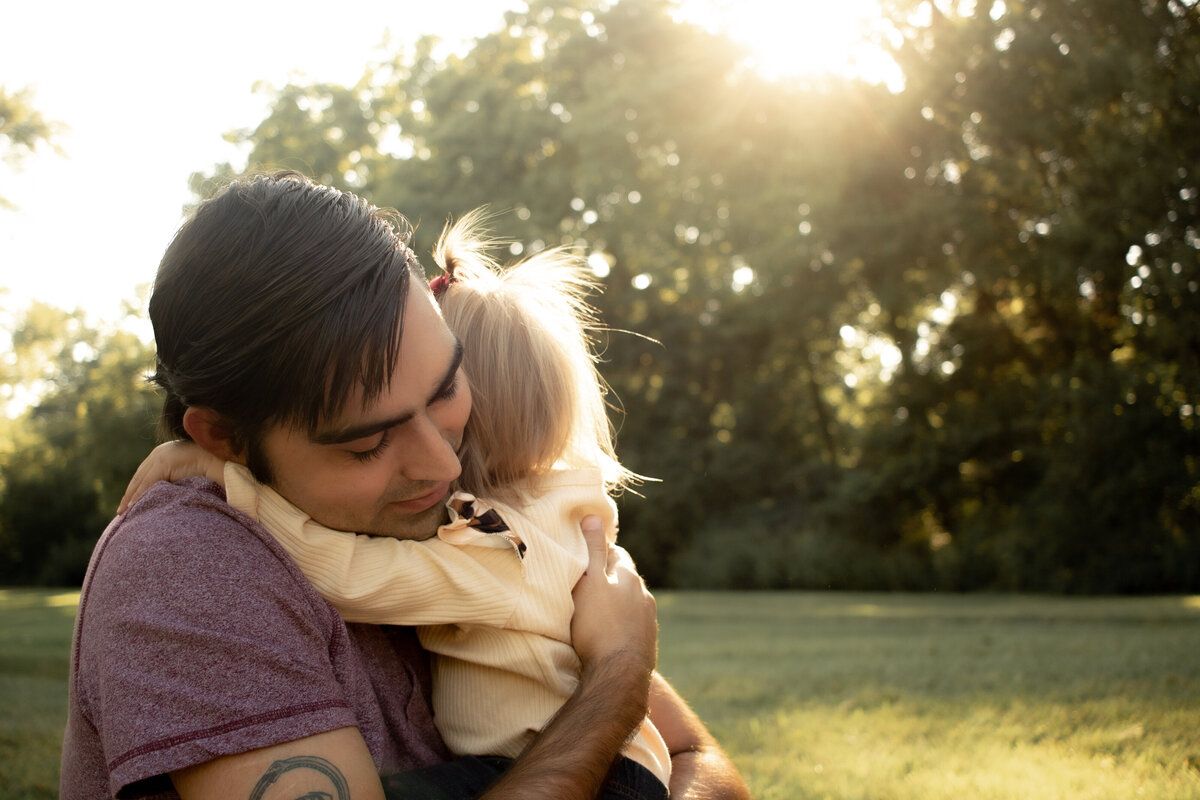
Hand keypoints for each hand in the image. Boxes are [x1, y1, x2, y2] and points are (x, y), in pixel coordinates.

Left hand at [118, 440, 225, 513]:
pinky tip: (134, 506)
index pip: (145, 472)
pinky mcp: (163, 463)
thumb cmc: (210, 470)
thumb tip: (168, 493)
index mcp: (165, 452)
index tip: (129, 502)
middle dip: (130, 494)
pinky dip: (139, 495)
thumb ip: (176, 479)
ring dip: (132, 497)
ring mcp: (161, 456)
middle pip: (139, 476)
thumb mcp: (187, 474)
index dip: (136, 488)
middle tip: (121, 510)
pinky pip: (147, 482)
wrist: (220, 462)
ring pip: (141, 480)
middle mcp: (160, 452)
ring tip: (124, 512)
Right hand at [571, 515, 657, 675]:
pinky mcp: (647, 643)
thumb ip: (592, 550)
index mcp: (629, 576)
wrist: (619, 674)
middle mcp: (644, 594)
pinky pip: (632, 625)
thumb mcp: (589, 582)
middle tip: (586, 583)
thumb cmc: (598, 626)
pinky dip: (620, 623)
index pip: (616, 552)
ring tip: (595, 611)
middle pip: (624, 577)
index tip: (584, 555)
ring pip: (630, 602)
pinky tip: (608, 633)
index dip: (599, 551)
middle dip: (608, 577)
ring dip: (616, 602)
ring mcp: (648, 620)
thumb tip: (594, 516)